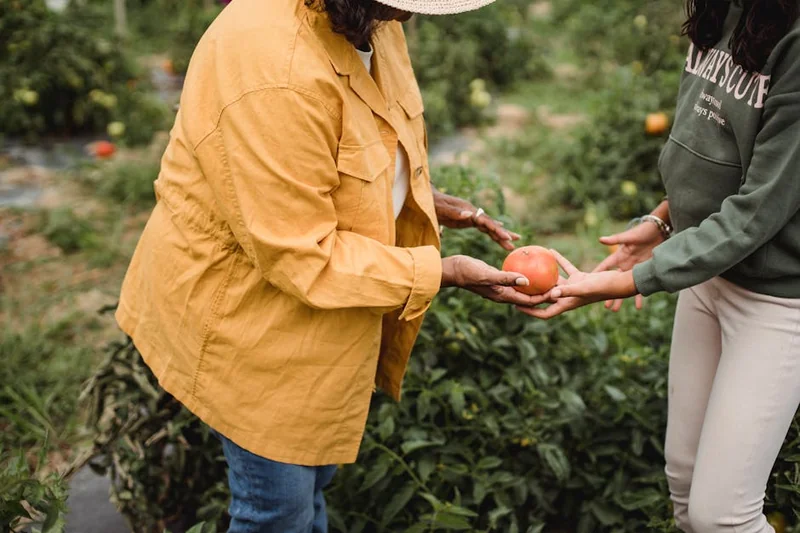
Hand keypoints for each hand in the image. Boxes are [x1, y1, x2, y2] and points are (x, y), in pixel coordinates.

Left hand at [433, 191, 519, 250]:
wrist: (428, 198)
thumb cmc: (433, 204)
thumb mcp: (441, 209)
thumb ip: (454, 212)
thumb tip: (469, 214)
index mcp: (468, 210)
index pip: (485, 221)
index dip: (496, 229)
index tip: (505, 236)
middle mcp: (473, 212)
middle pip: (491, 224)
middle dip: (503, 233)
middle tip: (516, 240)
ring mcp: (472, 216)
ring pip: (489, 227)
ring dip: (500, 235)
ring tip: (513, 242)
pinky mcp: (468, 221)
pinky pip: (483, 228)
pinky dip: (492, 233)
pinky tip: (500, 236)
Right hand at [441, 255, 549, 306]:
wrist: (453, 269)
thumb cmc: (468, 272)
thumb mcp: (487, 274)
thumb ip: (506, 278)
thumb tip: (526, 281)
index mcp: (503, 296)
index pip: (529, 301)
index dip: (544, 298)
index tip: (557, 291)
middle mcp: (503, 294)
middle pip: (528, 297)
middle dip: (543, 293)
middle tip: (558, 283)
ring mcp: (500, 287)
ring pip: (522, 288)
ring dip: (535, 284)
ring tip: (549, 274)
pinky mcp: (497, 279)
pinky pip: (514, 278)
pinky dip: (523, 274)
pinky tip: (530, 263)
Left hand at [517, 250, 637, 319]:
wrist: (621, 281)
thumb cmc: (604, 287)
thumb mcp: (584, 288)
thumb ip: (568, 290)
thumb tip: (551, 294)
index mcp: (567, 304)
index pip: (544, 312)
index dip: (530, 311)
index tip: (516, 306)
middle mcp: (568, 297)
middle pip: (545, 297)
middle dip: (532, 293)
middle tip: (517, 285)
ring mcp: (573, 287)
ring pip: (554, 281)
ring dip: (543, 274)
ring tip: (530, 266)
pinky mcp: (580, 278)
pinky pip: (566, 269)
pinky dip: (559, 261)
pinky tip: (550, 250)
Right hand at [593, 221, 663, 311]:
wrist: (658, 232)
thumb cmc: (642, 232)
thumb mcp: (628, 237)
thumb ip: (615, 239)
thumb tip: (601, 239)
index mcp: (618, 257)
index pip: (603, 268)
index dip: (595, 276)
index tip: (585, 284)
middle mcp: (624, 265)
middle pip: (612, 282)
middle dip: (606, 293)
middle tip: (602, 305)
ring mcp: (633, 270)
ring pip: (625, 287)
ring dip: (620, 299)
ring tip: (614, 310)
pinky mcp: (643, 272)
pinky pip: (641, 286)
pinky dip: (640, 297)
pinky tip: (639, 307)